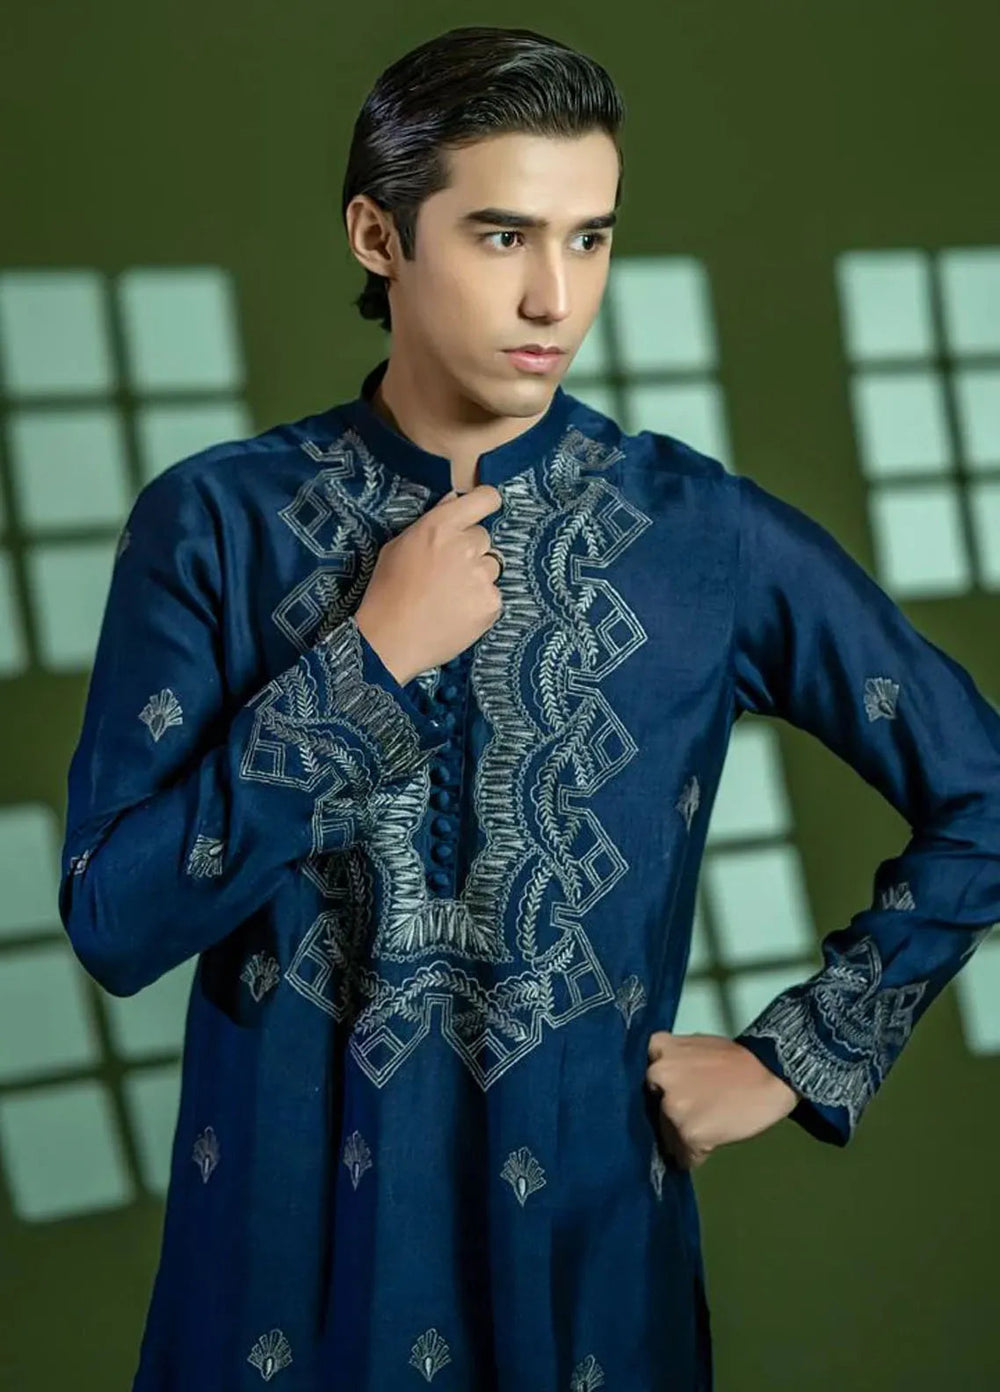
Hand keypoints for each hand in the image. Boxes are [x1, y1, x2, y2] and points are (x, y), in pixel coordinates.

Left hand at [646, 1030, 798, 1170]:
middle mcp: (658, 1076)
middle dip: (671, 1113)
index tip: (672, 1094)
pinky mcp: (688, 1133)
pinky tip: (712, 1140)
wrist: (771, 1075)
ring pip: (668, 1134)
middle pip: (655, 1108)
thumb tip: (662, 1084)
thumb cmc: (737, 1060)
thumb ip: (673, 1060)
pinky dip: (695, 1155)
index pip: (645, 1078)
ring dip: (684, 1135)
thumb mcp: (694, 1045)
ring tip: (710, 1125)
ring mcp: (672, 1106)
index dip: (660, 1090)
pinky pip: (684, 1156)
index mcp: (659, 1049)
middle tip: (696, 1110)